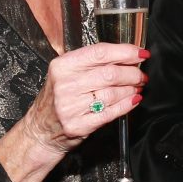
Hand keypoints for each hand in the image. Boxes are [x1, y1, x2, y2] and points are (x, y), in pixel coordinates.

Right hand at [15, 42, 150, 153]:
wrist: (41, 129)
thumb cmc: (58, 98)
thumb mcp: (66, 74)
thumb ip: (91, 63)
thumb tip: (126, 56)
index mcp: (62, 66)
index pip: (100, 52)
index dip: (126, 52)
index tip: (141, 54)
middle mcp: (65, 85)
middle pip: (110, 73)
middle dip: (133, 74)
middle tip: (141, 76)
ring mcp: (71, 107)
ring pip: (113, 93)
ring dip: (131, 89)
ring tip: (136, 88)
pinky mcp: (79, 125)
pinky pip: (111, 112)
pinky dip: (127, 105)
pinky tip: (133, 100)